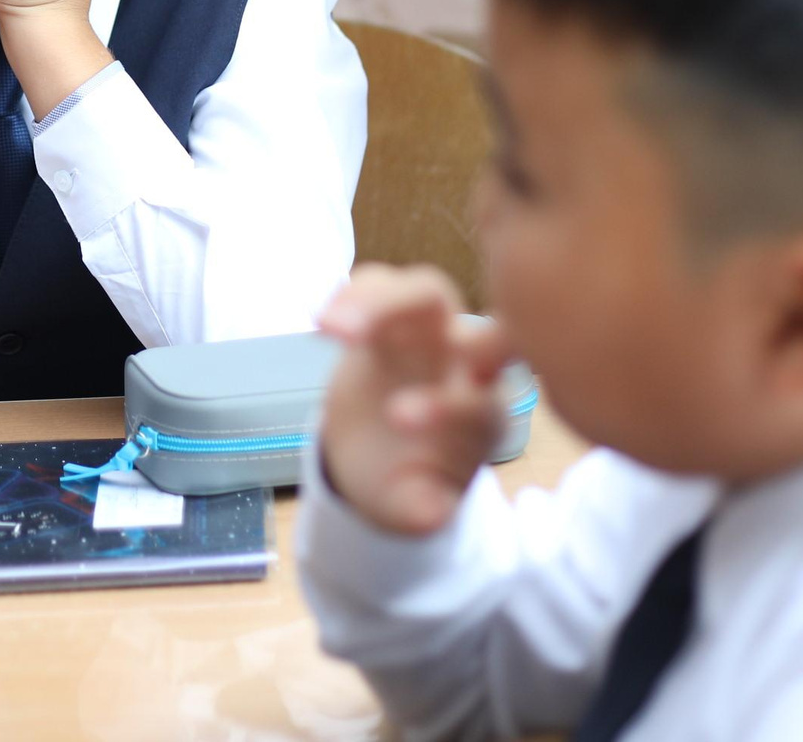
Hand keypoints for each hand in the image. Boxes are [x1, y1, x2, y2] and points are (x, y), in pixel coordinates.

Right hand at [314, 265, 511, 535]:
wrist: (381, 461)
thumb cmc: (406, 484)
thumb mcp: (412, 508)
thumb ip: (423, 511)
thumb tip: (432, 517)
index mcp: (480, 416)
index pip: (481, 400)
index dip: (448, 405)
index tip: (396, 421)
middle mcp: (465, 366)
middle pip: (467, 320)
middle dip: (424, 324)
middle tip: (352, 334)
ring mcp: (429, 336)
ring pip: (424, 292)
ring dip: (376, 300)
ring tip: (326, 326)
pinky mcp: (391, 320)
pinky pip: (383, 285)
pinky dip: (353, 294)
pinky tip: (321, 323)